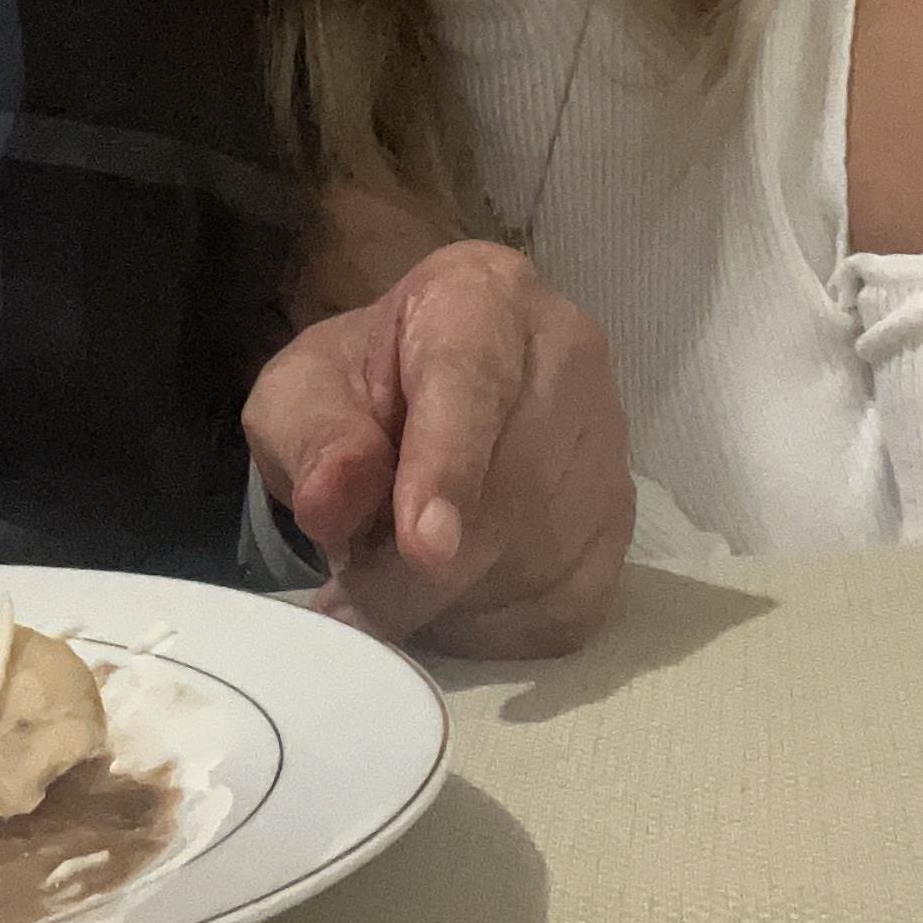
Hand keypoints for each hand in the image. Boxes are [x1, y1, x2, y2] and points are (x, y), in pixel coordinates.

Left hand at [243, 241, 633, 659]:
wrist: (414, 404)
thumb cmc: (357, 392)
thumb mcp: (300, 397)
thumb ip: (312, 438)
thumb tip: (335, 500)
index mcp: (482, 294)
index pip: (474, 381)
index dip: (448, 468)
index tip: (422, 547)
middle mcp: (568, 352)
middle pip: (515, 482)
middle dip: (425, 570)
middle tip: (351, 605)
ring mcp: (609, 437)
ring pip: (545, 551)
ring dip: (454, 602)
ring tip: (390, 589)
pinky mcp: (622, 520)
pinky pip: (569, 602)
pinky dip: (497, 627)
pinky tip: (447, 607)